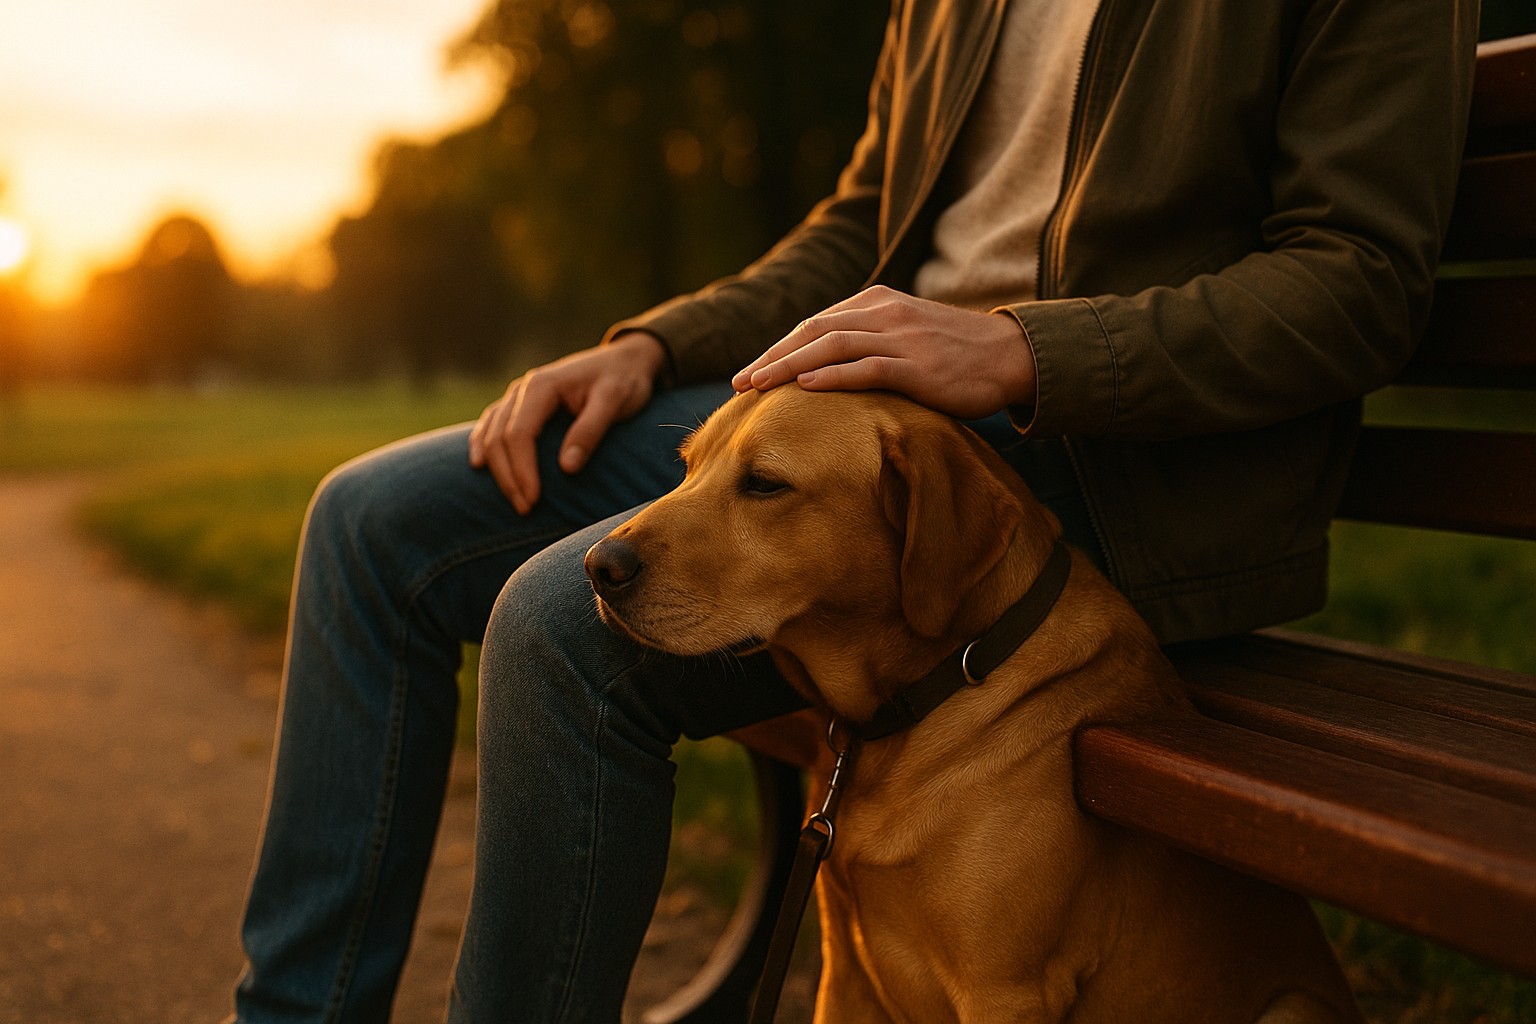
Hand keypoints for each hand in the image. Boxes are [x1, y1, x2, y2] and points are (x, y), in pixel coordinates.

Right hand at [469, 331, 667, 512]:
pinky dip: (483, 445)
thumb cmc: (624, 380)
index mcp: (542, 386)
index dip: (522, 470)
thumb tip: (567, 469)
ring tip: (514, 500)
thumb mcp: (615, 400)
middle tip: (525, 510)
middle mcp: (523, 389)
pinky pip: (492, 424)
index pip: (519, 434)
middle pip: (499, 438)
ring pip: (490, 433)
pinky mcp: (521, 403)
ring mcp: (518, 395)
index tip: (533, 500)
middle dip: (508, 477)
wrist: (625, 359)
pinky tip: (479, 465)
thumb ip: (590, 430)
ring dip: (497, 469)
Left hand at [731, 286, 1035, 420]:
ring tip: (757, 387)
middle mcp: (884, 313)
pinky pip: (865, 368)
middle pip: (812, 331)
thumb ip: (870, 341)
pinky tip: (804, 388)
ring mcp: (901, 337)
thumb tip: (827, 367)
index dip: (779, 347)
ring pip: (830, 346)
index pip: (815, 323)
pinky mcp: (918, 365)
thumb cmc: (956, 353)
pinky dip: (831, 376)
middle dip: (772, 357)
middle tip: (739, 383)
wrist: (1010, 355)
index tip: (751, 371)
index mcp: (878, 302)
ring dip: (788, 366)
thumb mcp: (907, 335)